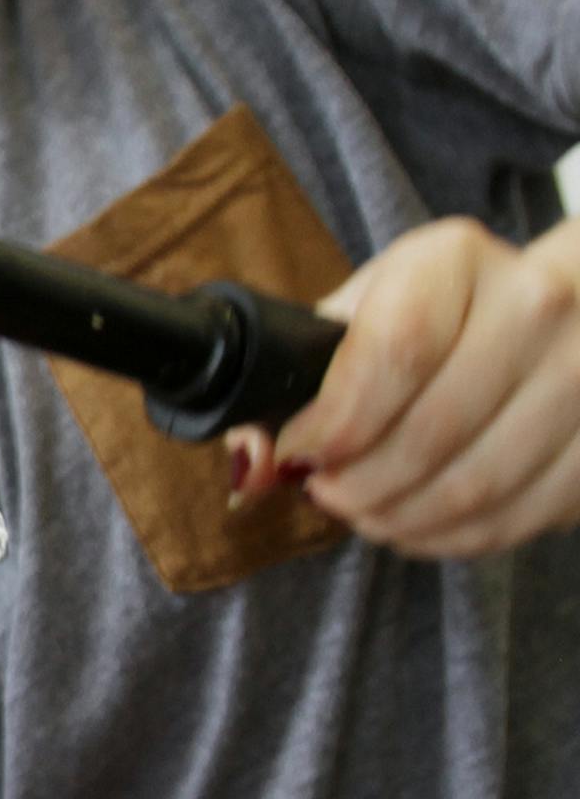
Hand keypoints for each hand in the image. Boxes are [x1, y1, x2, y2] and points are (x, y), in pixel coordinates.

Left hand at [229, 214, 579, 555]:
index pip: (394, 351)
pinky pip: (515, 517)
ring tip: (364, 510)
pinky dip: (449, 537)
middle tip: (326, 492)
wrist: (560, 314)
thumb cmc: (442, 311)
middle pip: (430, 432)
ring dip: (397, 518)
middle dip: (356, 484)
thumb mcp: (368, 311)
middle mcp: (537, 304)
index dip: (335, 422)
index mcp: (459, 260)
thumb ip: (299, 380)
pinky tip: (416, 522)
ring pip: (473, 487)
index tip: (300, 453)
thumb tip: (250, 467)